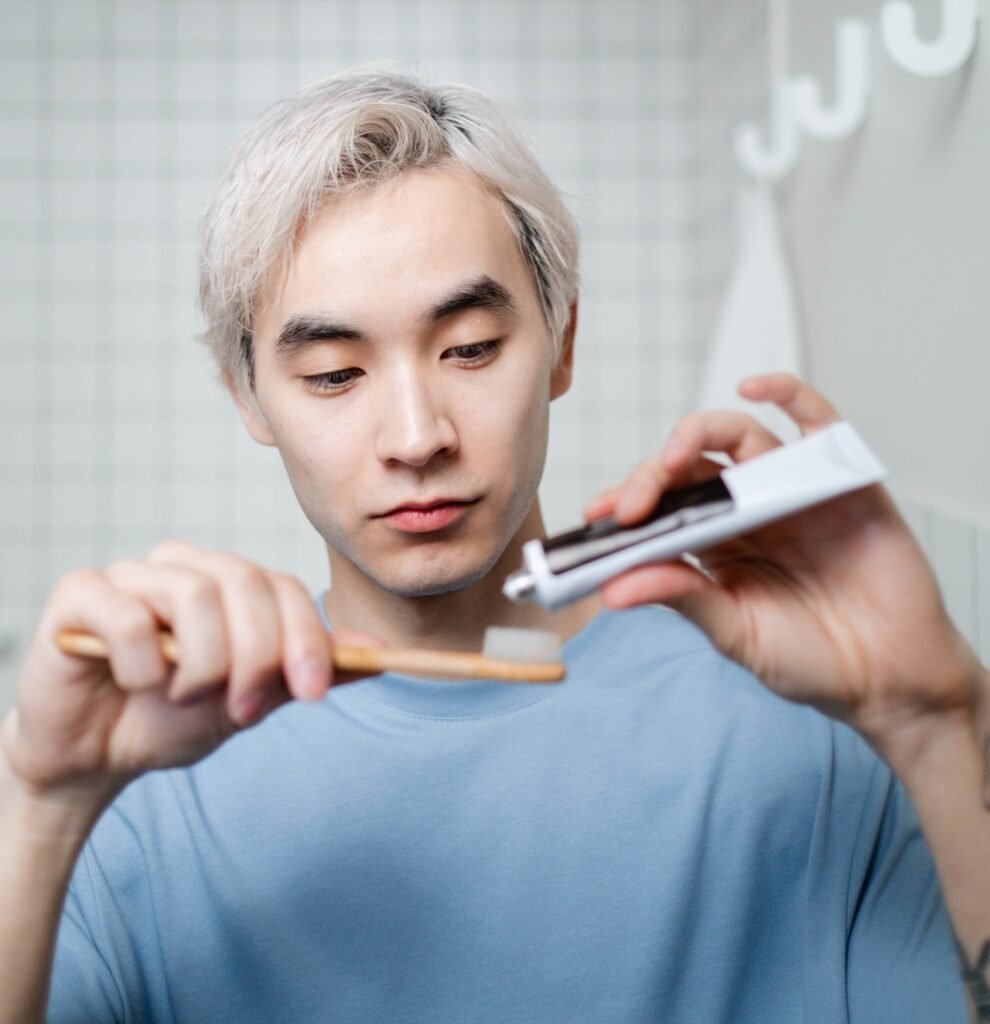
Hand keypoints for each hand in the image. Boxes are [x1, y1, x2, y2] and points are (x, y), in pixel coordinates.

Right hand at [1, 541, 378, 808]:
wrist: (97, 755)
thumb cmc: (174, 718)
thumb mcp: (255, 700)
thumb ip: (311, 673)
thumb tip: (378, 654)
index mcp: (229, 582)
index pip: (284, 587)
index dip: (306, 638)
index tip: (313, 693)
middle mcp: (184, 567)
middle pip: (245, 583)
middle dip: (259, 656)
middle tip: (246, 711)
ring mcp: (131, 575)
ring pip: (194, 596)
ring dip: (204, 665)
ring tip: (188, 699)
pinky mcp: (81, 594)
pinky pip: (129, 617)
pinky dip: (142, 665)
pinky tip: (135, 685)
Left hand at [586, 374, 982, 761]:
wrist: (887, 679)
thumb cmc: (809, 658)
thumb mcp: (733, 631)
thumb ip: (681, 598)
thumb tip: (613, 588)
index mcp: (713, 542)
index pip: (659, 504)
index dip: (625, 501)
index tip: (596, 515)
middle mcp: (746, 508)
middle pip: (688, 465)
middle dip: (650, 477)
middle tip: (629, 506)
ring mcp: (790, 489)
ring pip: (737, 435)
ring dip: (697, 433)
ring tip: (672, 456)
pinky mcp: (840, 479)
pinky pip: (815, 421)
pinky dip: (788, 393)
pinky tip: (754, 388)